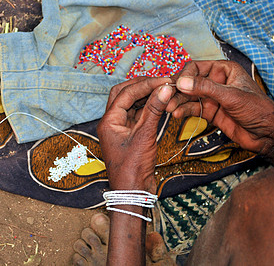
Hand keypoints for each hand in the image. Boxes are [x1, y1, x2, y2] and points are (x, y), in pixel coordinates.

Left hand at [98, 77, 172, 192]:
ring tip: (163, 90)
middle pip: (123, 94)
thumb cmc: (133, 168)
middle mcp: (111, 122)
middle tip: (161, 82)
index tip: (164, 81)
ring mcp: (119, 128)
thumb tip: (164, 88)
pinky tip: (160, 104)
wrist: (132, 192)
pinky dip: (147, 108)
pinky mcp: (129, 135)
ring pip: (130, 104)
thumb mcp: (145, 136)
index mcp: (108, 121)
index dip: (145, 84)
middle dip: (141, 85)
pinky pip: (136, 115)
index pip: (125, 93)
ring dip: (145, 96)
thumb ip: (154, 110)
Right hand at [167, 60, 273, 163]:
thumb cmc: (258, 110)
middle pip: (189, 82)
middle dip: (177, 90)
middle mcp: (216, 82)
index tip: (177, 85)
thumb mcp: (231, 96)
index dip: (185, 75)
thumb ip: (205, 88)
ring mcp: (212, 98)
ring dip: (178, 101)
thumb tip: (183, 82)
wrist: (267, 135)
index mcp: (224, 70)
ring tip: (169, 108)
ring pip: (189, 96)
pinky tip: (177, 114)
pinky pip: (193, 109)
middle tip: (166, 97)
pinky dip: (184, 111)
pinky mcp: (210, 112)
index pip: (196, 67)